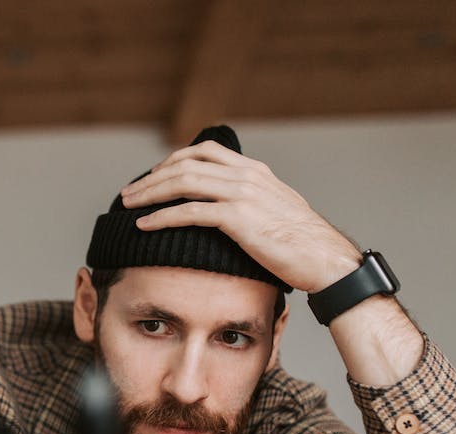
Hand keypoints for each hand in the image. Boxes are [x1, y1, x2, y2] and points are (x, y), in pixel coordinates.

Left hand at [119, 140, 360, 292]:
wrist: (326, 259)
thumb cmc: (303, 244)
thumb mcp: (277, 210)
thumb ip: (254, 202)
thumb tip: (234, 209)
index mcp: (254, 171)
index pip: (205, 151)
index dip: (173, 160)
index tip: (154, 176)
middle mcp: (247, 176)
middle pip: (186, 163)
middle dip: (153, 177)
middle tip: (130, 192)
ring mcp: (243, 194)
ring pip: (183, 182)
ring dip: (150, 193)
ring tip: (128, 205)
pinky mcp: (239, 218)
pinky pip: (190, 212)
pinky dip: (161, 217)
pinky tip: (144, 225)